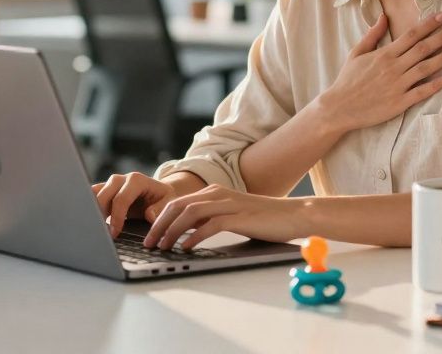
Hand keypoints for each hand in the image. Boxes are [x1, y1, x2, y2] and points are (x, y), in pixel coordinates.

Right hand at [92, 172, 178, 237]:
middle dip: (100, 213)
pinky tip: (91, 222)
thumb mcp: (168, 202)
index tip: (114, 233)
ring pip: (94, 192)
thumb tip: (150, 216)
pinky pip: (92, 196)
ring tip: (93, 227)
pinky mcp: (104, 190)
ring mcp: (111, 183)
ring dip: (92, 209)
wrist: (157, 193)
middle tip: (100, 232)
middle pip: (104, 193)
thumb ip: (160, 209)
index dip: (117, 217)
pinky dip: (90, 208)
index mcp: (137, 180)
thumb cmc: (162, 199)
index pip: (122, 198)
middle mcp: (122, 179)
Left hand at [144, 185, 306, 250]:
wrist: (293, 215)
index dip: (159, 219)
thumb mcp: (230, 216)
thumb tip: (184, 234)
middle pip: (178, 206)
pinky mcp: (239, 217)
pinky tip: (185, 248)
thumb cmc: (262, 219)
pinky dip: (194, 236)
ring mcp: (228, 204)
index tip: (150, 236)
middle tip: (149, 243)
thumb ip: (209, 220)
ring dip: (172, 231)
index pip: (177, 203)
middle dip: (159, 225)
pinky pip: (210, 225)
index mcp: (213, 192)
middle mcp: (217, 194)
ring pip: (189, 214)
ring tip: (163, 247)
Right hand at [315, 11, 441, 132]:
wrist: (339, 107)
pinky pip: (421, 92)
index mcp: (384, 54)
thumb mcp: (357, 53)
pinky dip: (435, 85)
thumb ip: (372, 35)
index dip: (429, 25)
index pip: (411, 35)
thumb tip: (383, 16)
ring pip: (425, 68)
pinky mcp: (399, 102)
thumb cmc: (348, 80)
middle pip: (422, 49)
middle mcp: (393, 67)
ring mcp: (397, 85)